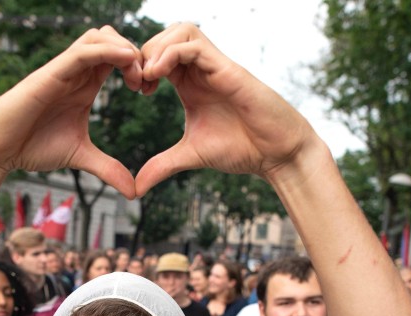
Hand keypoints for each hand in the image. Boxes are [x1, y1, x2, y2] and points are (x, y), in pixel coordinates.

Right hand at [0, 26, 143, 198]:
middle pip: (114, 39)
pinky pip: (84, 50)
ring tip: (136, 78)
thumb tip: (134, 191)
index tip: (150, 91)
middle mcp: (76, 71)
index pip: (119, 58)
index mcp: (86, 84)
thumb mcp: (80, 156)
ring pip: (100, 36)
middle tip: (147, 84)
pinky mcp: (52, 72)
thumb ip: (108, 169)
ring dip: (124, 49)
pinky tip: (126, 63)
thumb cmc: (31, 146)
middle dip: (137, 55)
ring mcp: (64, 69)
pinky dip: (108, 51)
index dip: (140, 67)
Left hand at [135, 23, 319, 194]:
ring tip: (148, 77)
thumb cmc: (242, 149)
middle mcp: (202, 70)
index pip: (159, 55)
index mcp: (190, 83)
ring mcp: (215, 66)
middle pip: (166, 35)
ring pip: (180, 30)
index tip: (134, 89)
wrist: (276, 153)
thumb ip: (163, 166)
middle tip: (137, 82)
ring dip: (157, 48)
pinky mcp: (227, 69)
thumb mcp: (191, 156)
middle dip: (144, 52)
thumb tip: (137, 189)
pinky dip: (170, 54)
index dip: (140, 65)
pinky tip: (159, 76)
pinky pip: (194, 45)